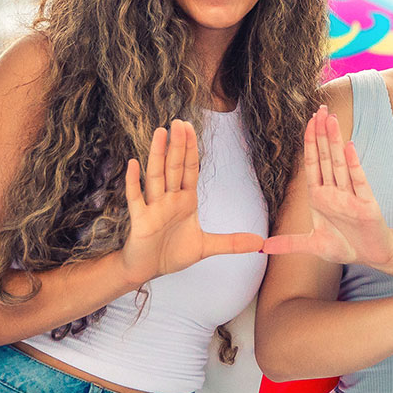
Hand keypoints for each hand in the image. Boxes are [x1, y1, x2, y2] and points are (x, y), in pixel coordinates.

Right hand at [119, 121, 264, 284]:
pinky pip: (136, 198)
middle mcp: (169, 199)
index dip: (190, 150)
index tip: (191, 129)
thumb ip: (231, 242)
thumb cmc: (171, 254)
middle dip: (177, 145)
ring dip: (157, 155)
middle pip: (174, 167)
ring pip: (155, 176)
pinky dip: (133, 182)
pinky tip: (133, 164)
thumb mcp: (206, 247)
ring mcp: (153, 207)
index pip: (189, 170)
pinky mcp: (140, 220)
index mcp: (185, 200)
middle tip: (179, 121)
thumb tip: (260, 242)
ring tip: (160, 133)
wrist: (146, 270)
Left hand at [261, 108, 392, 268]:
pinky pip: (358, 181)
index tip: (307, 122)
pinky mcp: (366, 204)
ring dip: (335, 141)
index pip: (313, 164)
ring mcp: (351, 195)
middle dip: (322, 133)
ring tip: (331, 119)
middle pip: (327, 157)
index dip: (310, 143)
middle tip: (320, 108)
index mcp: (320, 197)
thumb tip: (262, 247)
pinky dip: (354, 164)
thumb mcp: (312, 245)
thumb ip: (288, 244)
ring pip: (340, 163)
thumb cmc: (345, 245)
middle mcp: (335, 192)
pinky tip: (349, 146)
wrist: (371, 255)